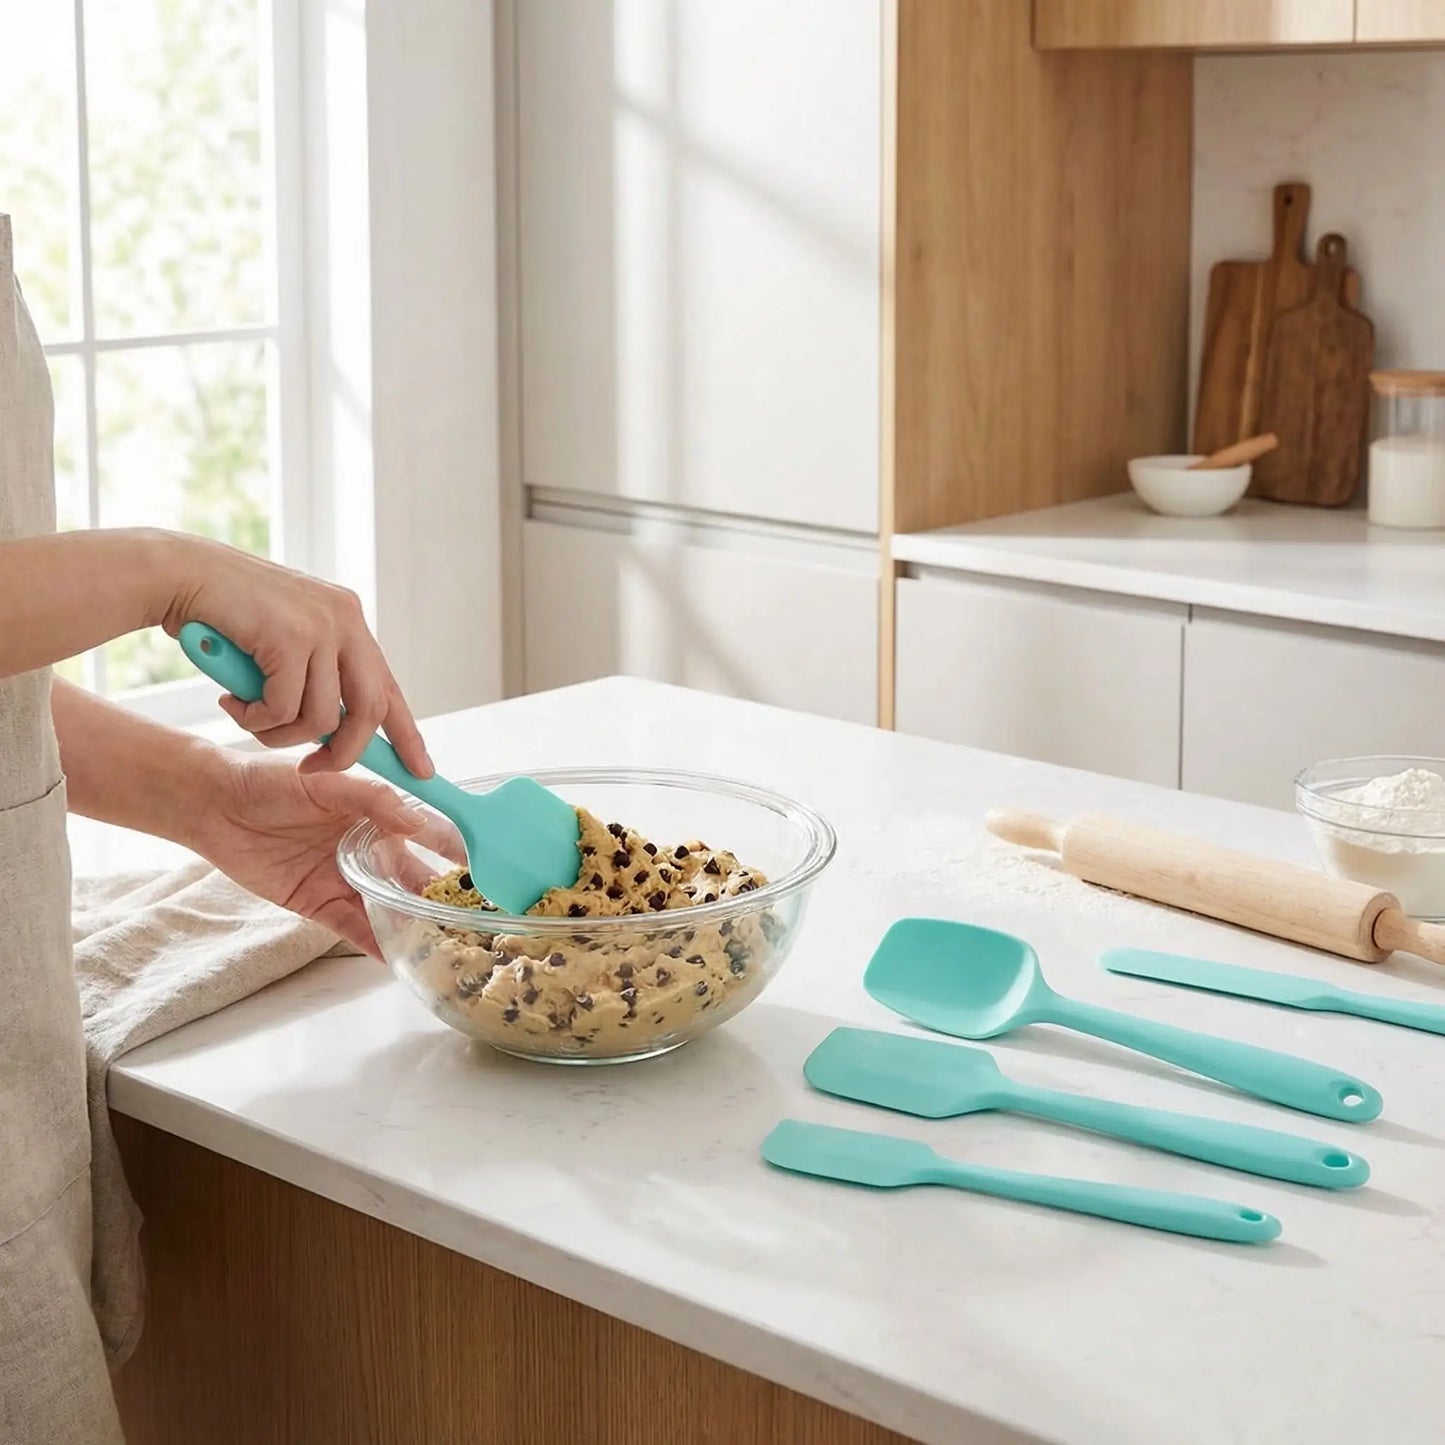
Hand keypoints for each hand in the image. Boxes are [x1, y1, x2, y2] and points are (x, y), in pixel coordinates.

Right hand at [156, 533, 433, 776]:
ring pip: (322, 717)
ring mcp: (321, 626)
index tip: (421, 770)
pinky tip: (234, 702)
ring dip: (281, 735)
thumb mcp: (286, 643)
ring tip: (249, 718)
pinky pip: (284, 708)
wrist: (179, 574)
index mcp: (349, 620)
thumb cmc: (225, 616)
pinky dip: (256, 720)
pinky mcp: (290, 637)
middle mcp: (345, 620)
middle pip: (369, 710)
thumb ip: (316, 674)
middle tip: (314, 770)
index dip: (406, 735)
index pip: (389, 687)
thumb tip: (336, 731)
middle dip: (344, 752)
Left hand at [192, 752, 453, 956]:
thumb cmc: (268, 781)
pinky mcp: (317, 903)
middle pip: (411, 875)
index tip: (481, 863)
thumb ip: (372, 800)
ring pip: (386, 904)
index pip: (424, 831)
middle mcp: (365, 847)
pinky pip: (351, 926)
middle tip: (469, 915)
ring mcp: (342, 877)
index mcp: (374, 813)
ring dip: (411, 922)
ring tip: (441, 943)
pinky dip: (372, 942)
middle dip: (439, 894)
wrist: (213, 805)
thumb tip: (416, 824)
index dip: (453, 847)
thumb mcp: (324, 782)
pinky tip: (394, 958)